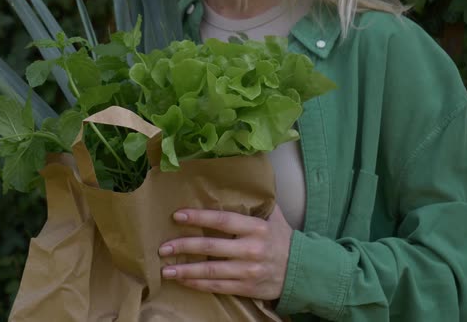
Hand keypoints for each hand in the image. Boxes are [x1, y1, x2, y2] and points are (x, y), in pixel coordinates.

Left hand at [158, 205, 292, 299]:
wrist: (303, 271)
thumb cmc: (282, 240)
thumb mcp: (274, 217)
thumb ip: (256, 203)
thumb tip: (241, 179)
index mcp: (256, 228)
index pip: (223, 220)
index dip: (199, 217)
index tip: (178, 215)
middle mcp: (251, 249)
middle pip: (212, 247)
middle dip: (184, 246)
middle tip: (163, 248)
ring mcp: (248, 271)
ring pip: (212, 271)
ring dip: (186, 270)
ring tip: (166, 269)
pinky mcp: (247, 288)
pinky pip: (218, 287)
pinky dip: (198, 284)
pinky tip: (183, 280)